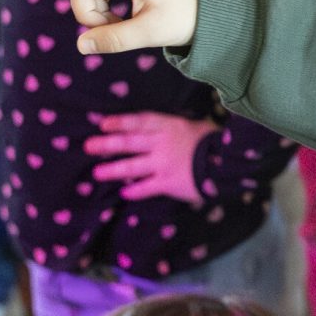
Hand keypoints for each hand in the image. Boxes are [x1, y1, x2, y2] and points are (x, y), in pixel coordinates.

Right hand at [33, 0, 200, 53]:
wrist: (208, 9)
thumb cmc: (184, 17)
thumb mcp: (151, 33)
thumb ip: (115, 40)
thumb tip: (82, 45)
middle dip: (89, 13)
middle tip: (115, 31)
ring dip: (97, 15)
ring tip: (124, 26)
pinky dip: (104, 12)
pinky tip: (123, 20)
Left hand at [83, 109, 217, 204]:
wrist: (227, 162)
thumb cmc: (214, 140)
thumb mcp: (196, 126)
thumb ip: (178, 129)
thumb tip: (164, 130)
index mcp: (170, 126)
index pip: (139, 121)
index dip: (120, 122)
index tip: (103, 123)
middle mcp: (162, 143)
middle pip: (129, 143)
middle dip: (107, 144)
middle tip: (88, 146)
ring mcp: (163, 164)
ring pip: (132, 166)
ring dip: (113, 169)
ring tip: (97, 173)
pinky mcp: (168, 183)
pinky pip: (147, 187)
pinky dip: (135, 190)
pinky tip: (124, 193)